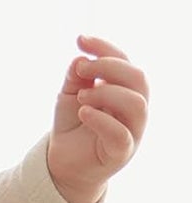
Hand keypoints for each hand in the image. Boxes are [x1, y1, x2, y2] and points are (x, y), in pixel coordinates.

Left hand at [46, 34, 148, 202]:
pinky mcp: (121, 152)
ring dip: (106, 93)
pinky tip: (83, 112)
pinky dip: (101, 119)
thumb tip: (81, 58)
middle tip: (80, 70)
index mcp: (124, 90)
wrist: (63, 162)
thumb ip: (76, 78)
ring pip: (137, 104)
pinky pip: (121, 134)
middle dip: (109, 67)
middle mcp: (133, 109)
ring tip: (81, 97)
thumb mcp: (69, 96)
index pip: (125, 63)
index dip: (106, 49)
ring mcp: (131, 131)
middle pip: (138, 79)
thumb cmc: (72, 125)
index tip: (81, 39)